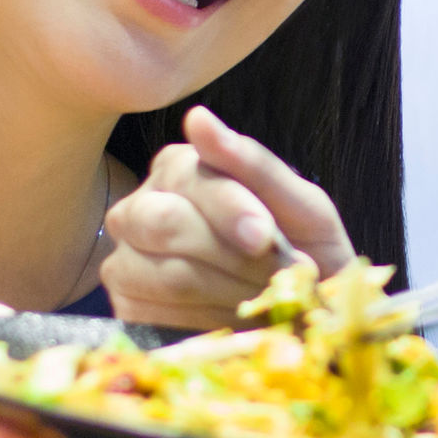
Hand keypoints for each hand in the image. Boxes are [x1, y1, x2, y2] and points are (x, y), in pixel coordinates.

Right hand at [101, 108, 358, 328]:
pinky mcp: (129, 313)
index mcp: (177, 169)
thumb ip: (253, 163)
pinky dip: (213, 320)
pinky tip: (239, 316)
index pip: (188, 178)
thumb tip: (196, 117)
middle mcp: (139, 210)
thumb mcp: (300, 205)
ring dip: (233, 290)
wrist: (311, 315)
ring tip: (269, 296)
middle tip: (277, 274)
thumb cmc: (304, 249)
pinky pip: (163, 317)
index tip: (264, 237)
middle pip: (166, 223)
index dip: (229, 208)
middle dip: (233, 254)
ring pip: (169, 275)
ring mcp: (126, 263)